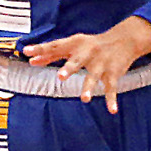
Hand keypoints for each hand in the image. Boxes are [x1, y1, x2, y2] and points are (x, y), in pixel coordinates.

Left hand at [21, 16, 150, 111]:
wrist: (123, 40)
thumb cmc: (91, 45)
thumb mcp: (72, 46)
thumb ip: (52, 54)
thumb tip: (32, 60)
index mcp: (75, 44)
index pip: (55, 46)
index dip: (41, 49)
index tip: (27, 52)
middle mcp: (87, 52)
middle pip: (77, 61)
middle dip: (69, 68)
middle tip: (61, 77)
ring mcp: (101, 63)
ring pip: (94, 76)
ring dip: (89, 87)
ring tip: (85, 99)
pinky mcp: (113, 73)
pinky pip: (111, 88)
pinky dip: (112, 100)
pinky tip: (112, 110)